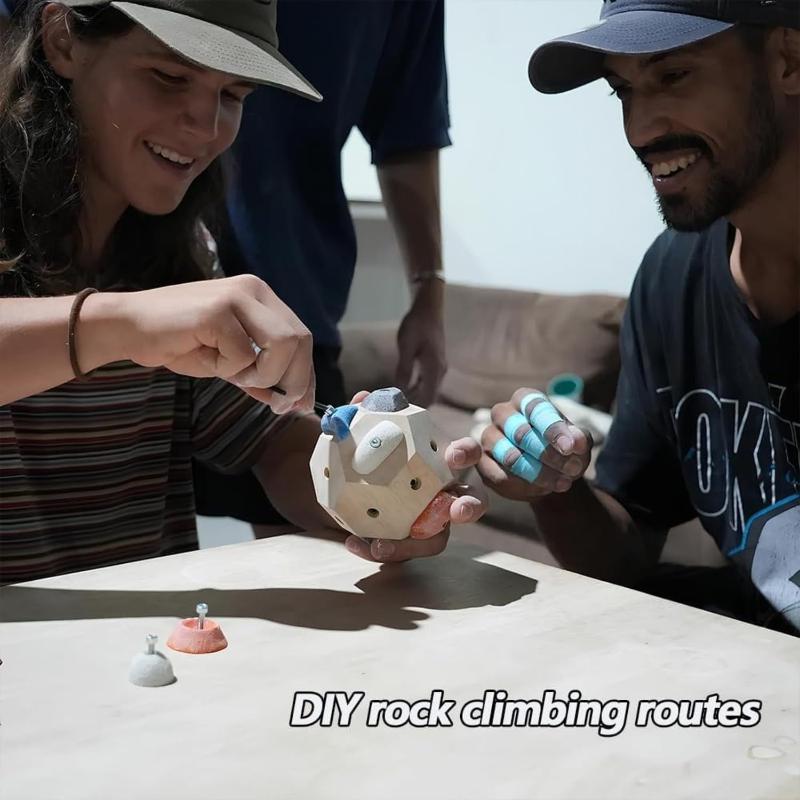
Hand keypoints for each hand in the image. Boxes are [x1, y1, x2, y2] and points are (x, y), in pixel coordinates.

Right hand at [118, 275, 313, 413]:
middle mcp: (254, 290)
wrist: (128, 327)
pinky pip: (243, 355)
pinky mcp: (217, 311)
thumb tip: (293, 401)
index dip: (305, 373)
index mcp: (261, 297)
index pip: (301, 336)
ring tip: (231, 374)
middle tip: (276, 403)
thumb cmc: (178, 343)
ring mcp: (236, 296)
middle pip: (299, 339)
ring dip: (262, 373)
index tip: (301, 403)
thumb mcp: (228, 363)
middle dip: (294, 379)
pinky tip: (204, 357)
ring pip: (281, 345)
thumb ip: (261, 376)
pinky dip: (227, 369)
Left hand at [342, 392, 485, 561]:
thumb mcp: (367, 433)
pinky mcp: (408, 543)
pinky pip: (401, 551)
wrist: (349, 486)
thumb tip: (363, 398)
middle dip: (470, 507)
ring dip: (414, 545)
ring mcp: (429, 523)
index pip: (465, 454)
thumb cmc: (371, 455)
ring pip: (436, 539)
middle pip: (471, 502)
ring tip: (382, 547)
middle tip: (457, 511)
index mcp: (440, 462)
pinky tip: (353, 543)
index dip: (465, 453)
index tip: (454, 455)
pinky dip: (378, 550)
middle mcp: (444, 494)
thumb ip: (366, 416)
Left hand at [395, 281, 446, 406]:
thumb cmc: (417, 324)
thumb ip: (404, 369)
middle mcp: (440, 371)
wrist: (428, 308)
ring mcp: (439, 367)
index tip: (398, 413)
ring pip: (429, 391)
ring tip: (396, 401)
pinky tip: (403, 388)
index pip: (428, 399)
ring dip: (415, 397)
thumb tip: (399, 390)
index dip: (414, 409)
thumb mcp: (406, 346)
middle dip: (413, 405)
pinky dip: (417, 388)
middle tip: (394, 409)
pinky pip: (428, 382)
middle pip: (430, 397)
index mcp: (435, 369)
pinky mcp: (435, 363)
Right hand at [477, 388, 592, 501]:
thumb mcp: (577, 443)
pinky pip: (500, 477)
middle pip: (522, 433)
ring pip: (510, 457)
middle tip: (572, 470)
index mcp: (525, 399)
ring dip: (539, 473)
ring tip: (563, 483)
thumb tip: (576, 441)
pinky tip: (543, 490)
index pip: (536, 409)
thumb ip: (579, 438)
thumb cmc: (561, 449)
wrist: (546, 474)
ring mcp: (488, 437)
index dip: (553, 429)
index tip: (569, 448)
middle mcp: (502, 413)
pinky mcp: (481, 463)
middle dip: (549, 455)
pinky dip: (525, 486)